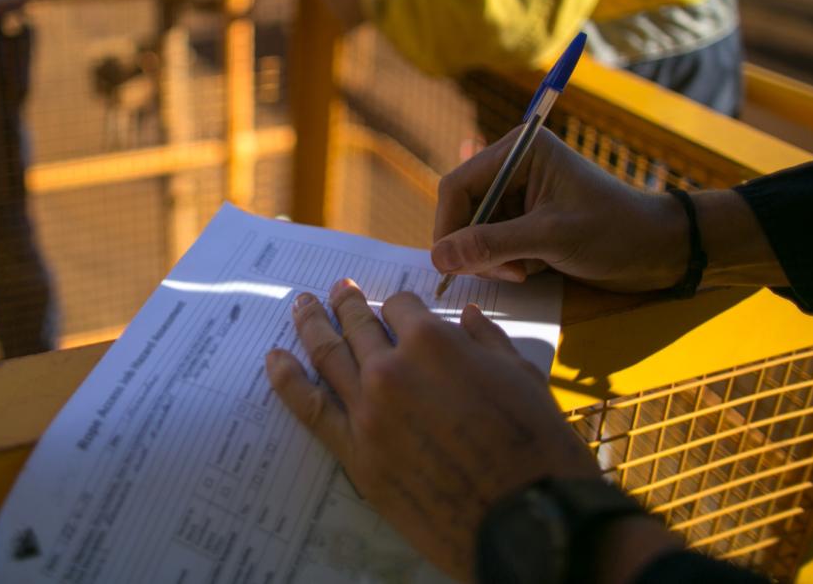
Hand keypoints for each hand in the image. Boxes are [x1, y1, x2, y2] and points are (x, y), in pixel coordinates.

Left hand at [267, 280, 599, 579]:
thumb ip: (488, 340)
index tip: (396, 309)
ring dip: (311, 325)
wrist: (527, 520)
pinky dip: (287, 380)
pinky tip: (274, 359)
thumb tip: (468, 315)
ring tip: (301, 306)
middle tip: (334, 291)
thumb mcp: (523, 377)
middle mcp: (391, 368)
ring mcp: (368, 410)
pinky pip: (311, 409)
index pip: (401, 306)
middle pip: (357, 325)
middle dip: (346, 304)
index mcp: (434, 341)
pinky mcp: (355, 453)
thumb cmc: (538, 448)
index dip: (399, 305)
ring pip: (327, 355)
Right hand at [432, 128, 689, 291]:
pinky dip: (506, 262)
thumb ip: (491, 245)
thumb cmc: (614, 232)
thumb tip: (438, 257)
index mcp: (519, 152)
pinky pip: (494, 244)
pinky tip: (535, 268)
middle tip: (506, 273)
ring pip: (476, 232)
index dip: (449, 225)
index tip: (452, 263)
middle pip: (464, 211)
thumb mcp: (550, 238)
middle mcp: (514, 168)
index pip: (458, 186)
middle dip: (476, 246)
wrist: (660, 251)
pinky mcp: (527, 221)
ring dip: (493, 259)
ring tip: (525, 272)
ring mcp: (520, 196)